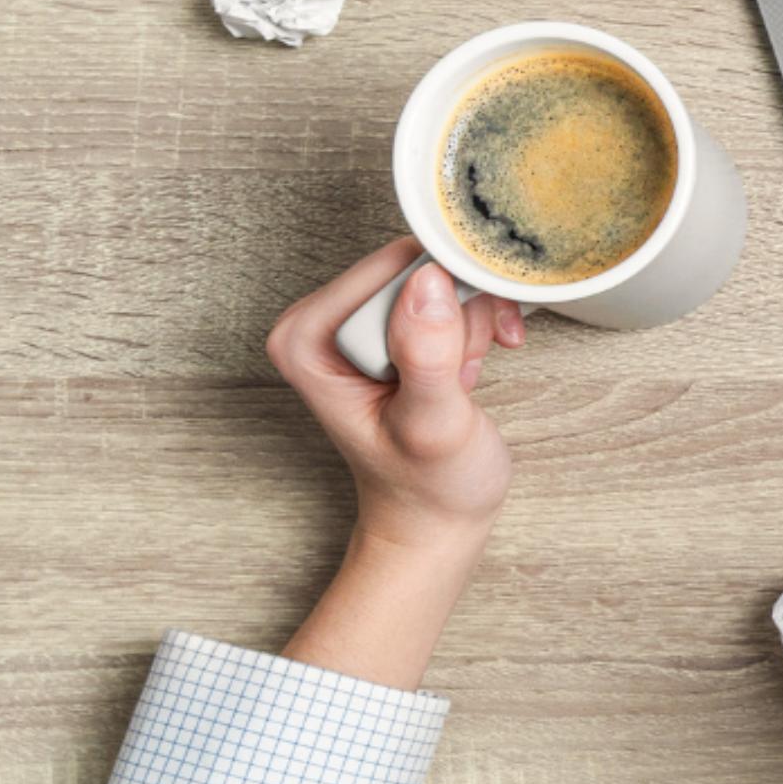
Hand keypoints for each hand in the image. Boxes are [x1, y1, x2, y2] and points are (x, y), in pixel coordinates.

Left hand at [265, 238, 526, 560]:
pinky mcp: (391, 327)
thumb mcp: (432, 427)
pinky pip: (446, 292)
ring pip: (439, 276)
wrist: (436, 517)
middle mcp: (325, 320)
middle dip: (459, 313)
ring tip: (462, 378)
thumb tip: (429, 283)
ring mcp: (359, 323)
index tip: (464, 342)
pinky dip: (475, 324)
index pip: (389, 267)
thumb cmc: (427, 486)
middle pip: (415, 266)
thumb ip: (426, 357)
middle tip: (460, 371)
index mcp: (307, 337)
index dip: (442, 295)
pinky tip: (471, 366)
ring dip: (471, 323)